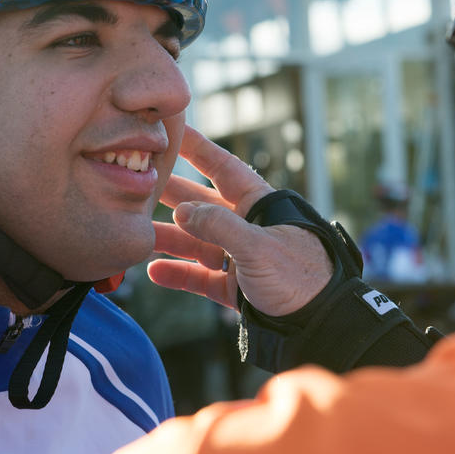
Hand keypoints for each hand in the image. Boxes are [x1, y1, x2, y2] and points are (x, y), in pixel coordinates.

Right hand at [149, 126, 331, 316]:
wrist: (319, 323)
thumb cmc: (300, 277)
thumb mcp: (259, 247)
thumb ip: (219, 226)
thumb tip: (181, 210)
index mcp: (258, 206)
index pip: (221, 168)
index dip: (196, 148)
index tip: (170, 129)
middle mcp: (245, 226)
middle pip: (200, 203)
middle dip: (169, 192)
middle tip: (135, 179)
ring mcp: (238, 257)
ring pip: (194, 241)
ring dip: (166, 237)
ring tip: (135, 230)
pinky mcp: (233, 287)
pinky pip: (198, 276)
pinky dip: (177, 273)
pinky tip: (154, 271)